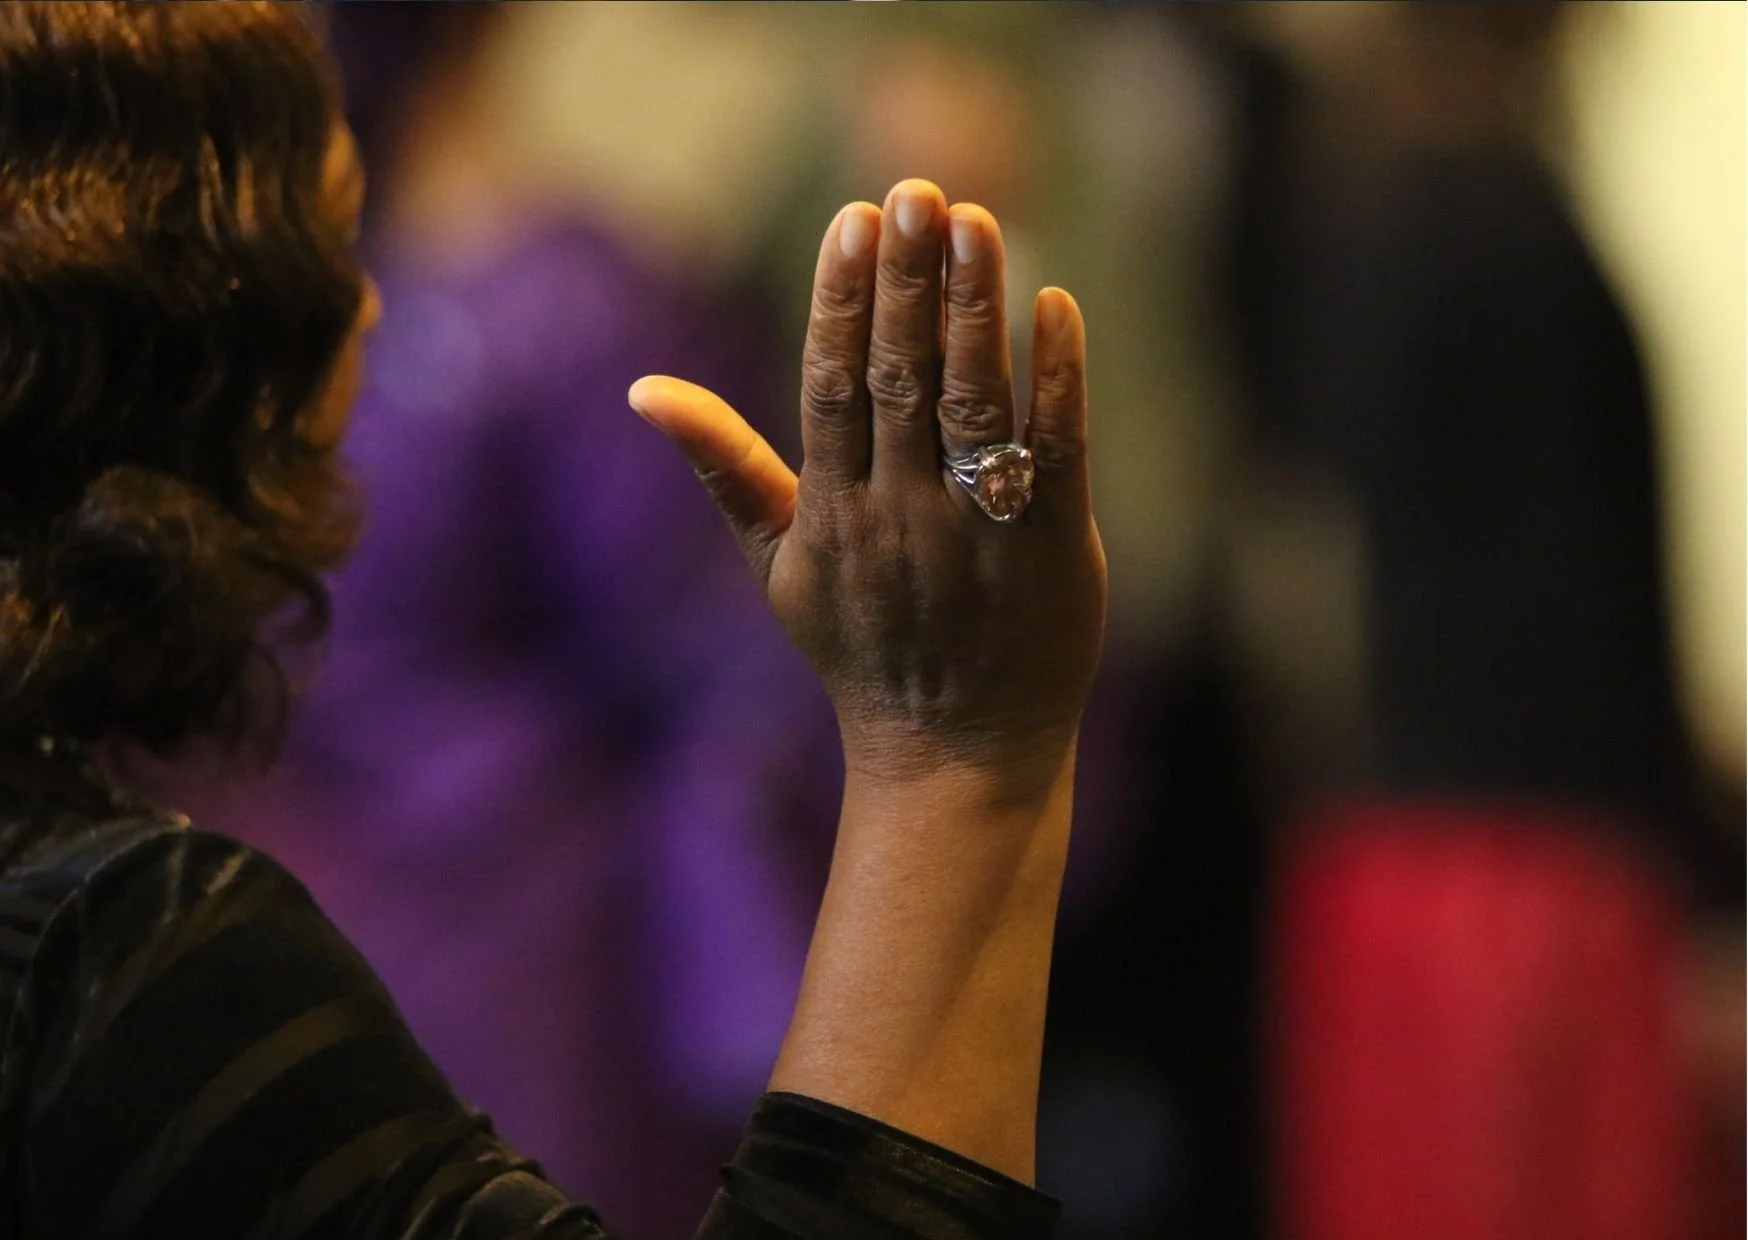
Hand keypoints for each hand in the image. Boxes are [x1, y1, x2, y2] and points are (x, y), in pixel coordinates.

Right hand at [630, 179, 1105, 784]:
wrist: (953, 752)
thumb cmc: (861, 645)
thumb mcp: (777, 563)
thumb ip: (723, 468)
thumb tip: (643, 390)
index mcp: (832, 514)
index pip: (831, 387)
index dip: (841, 301)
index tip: (854, 219)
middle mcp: (902, 515)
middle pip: (901, 379)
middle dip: (908, 282)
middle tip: (918, 190)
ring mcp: (979, 531)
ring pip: (977, 402)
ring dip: (978, 309)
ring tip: (979, 221)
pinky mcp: (1052, 546)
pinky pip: (1057, 449)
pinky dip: (1058, 377)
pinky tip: (1055, 304)